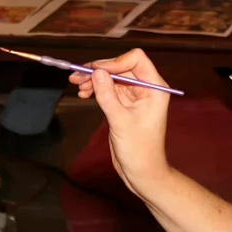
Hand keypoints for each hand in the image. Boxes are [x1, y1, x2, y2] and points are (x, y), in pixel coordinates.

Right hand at [69, 48, 171, 194]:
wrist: (141, 171)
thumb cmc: (139, 150)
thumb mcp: (121, 121)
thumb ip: (108, 95)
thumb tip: (96, 72)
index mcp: (155, 88)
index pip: (136, 60)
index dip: (115, 62)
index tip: (96, 71)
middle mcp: (146, 88)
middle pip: (121, 67)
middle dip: (99, 70)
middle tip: (77, 76)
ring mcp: (135, 96)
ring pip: (113, 77)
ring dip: (94, 79)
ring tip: (76, 85)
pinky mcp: (124, 104)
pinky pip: (109, 89)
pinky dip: (96, 89)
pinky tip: (84, 94)